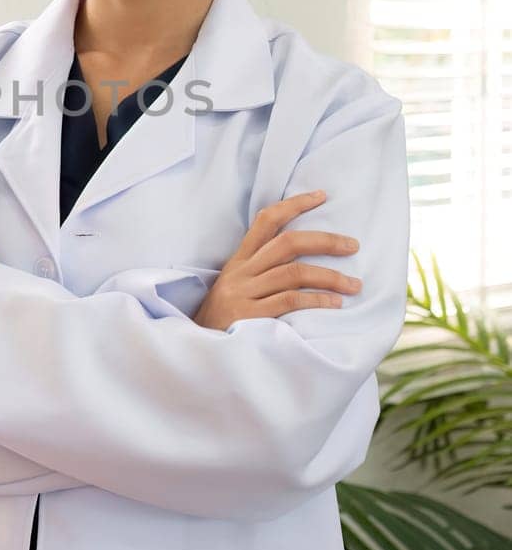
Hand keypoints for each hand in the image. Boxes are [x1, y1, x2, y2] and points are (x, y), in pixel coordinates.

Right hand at [194, 189, 361, 330]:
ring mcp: (242, 294)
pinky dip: (316, 300)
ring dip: (330, 276)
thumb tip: (303, 262)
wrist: (195, 353)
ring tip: (354, 284)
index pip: (266, 221)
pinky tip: (334, 304)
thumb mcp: (234, 290)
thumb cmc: (221, 323)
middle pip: (287, 243)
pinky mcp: (247, 316)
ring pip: (293, 272)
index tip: (322, 196)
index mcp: (238, 262)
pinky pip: (289, 301)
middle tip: (353, 245)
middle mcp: (240, 273)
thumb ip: (259, 274)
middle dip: (325, 241)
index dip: (295, 205)